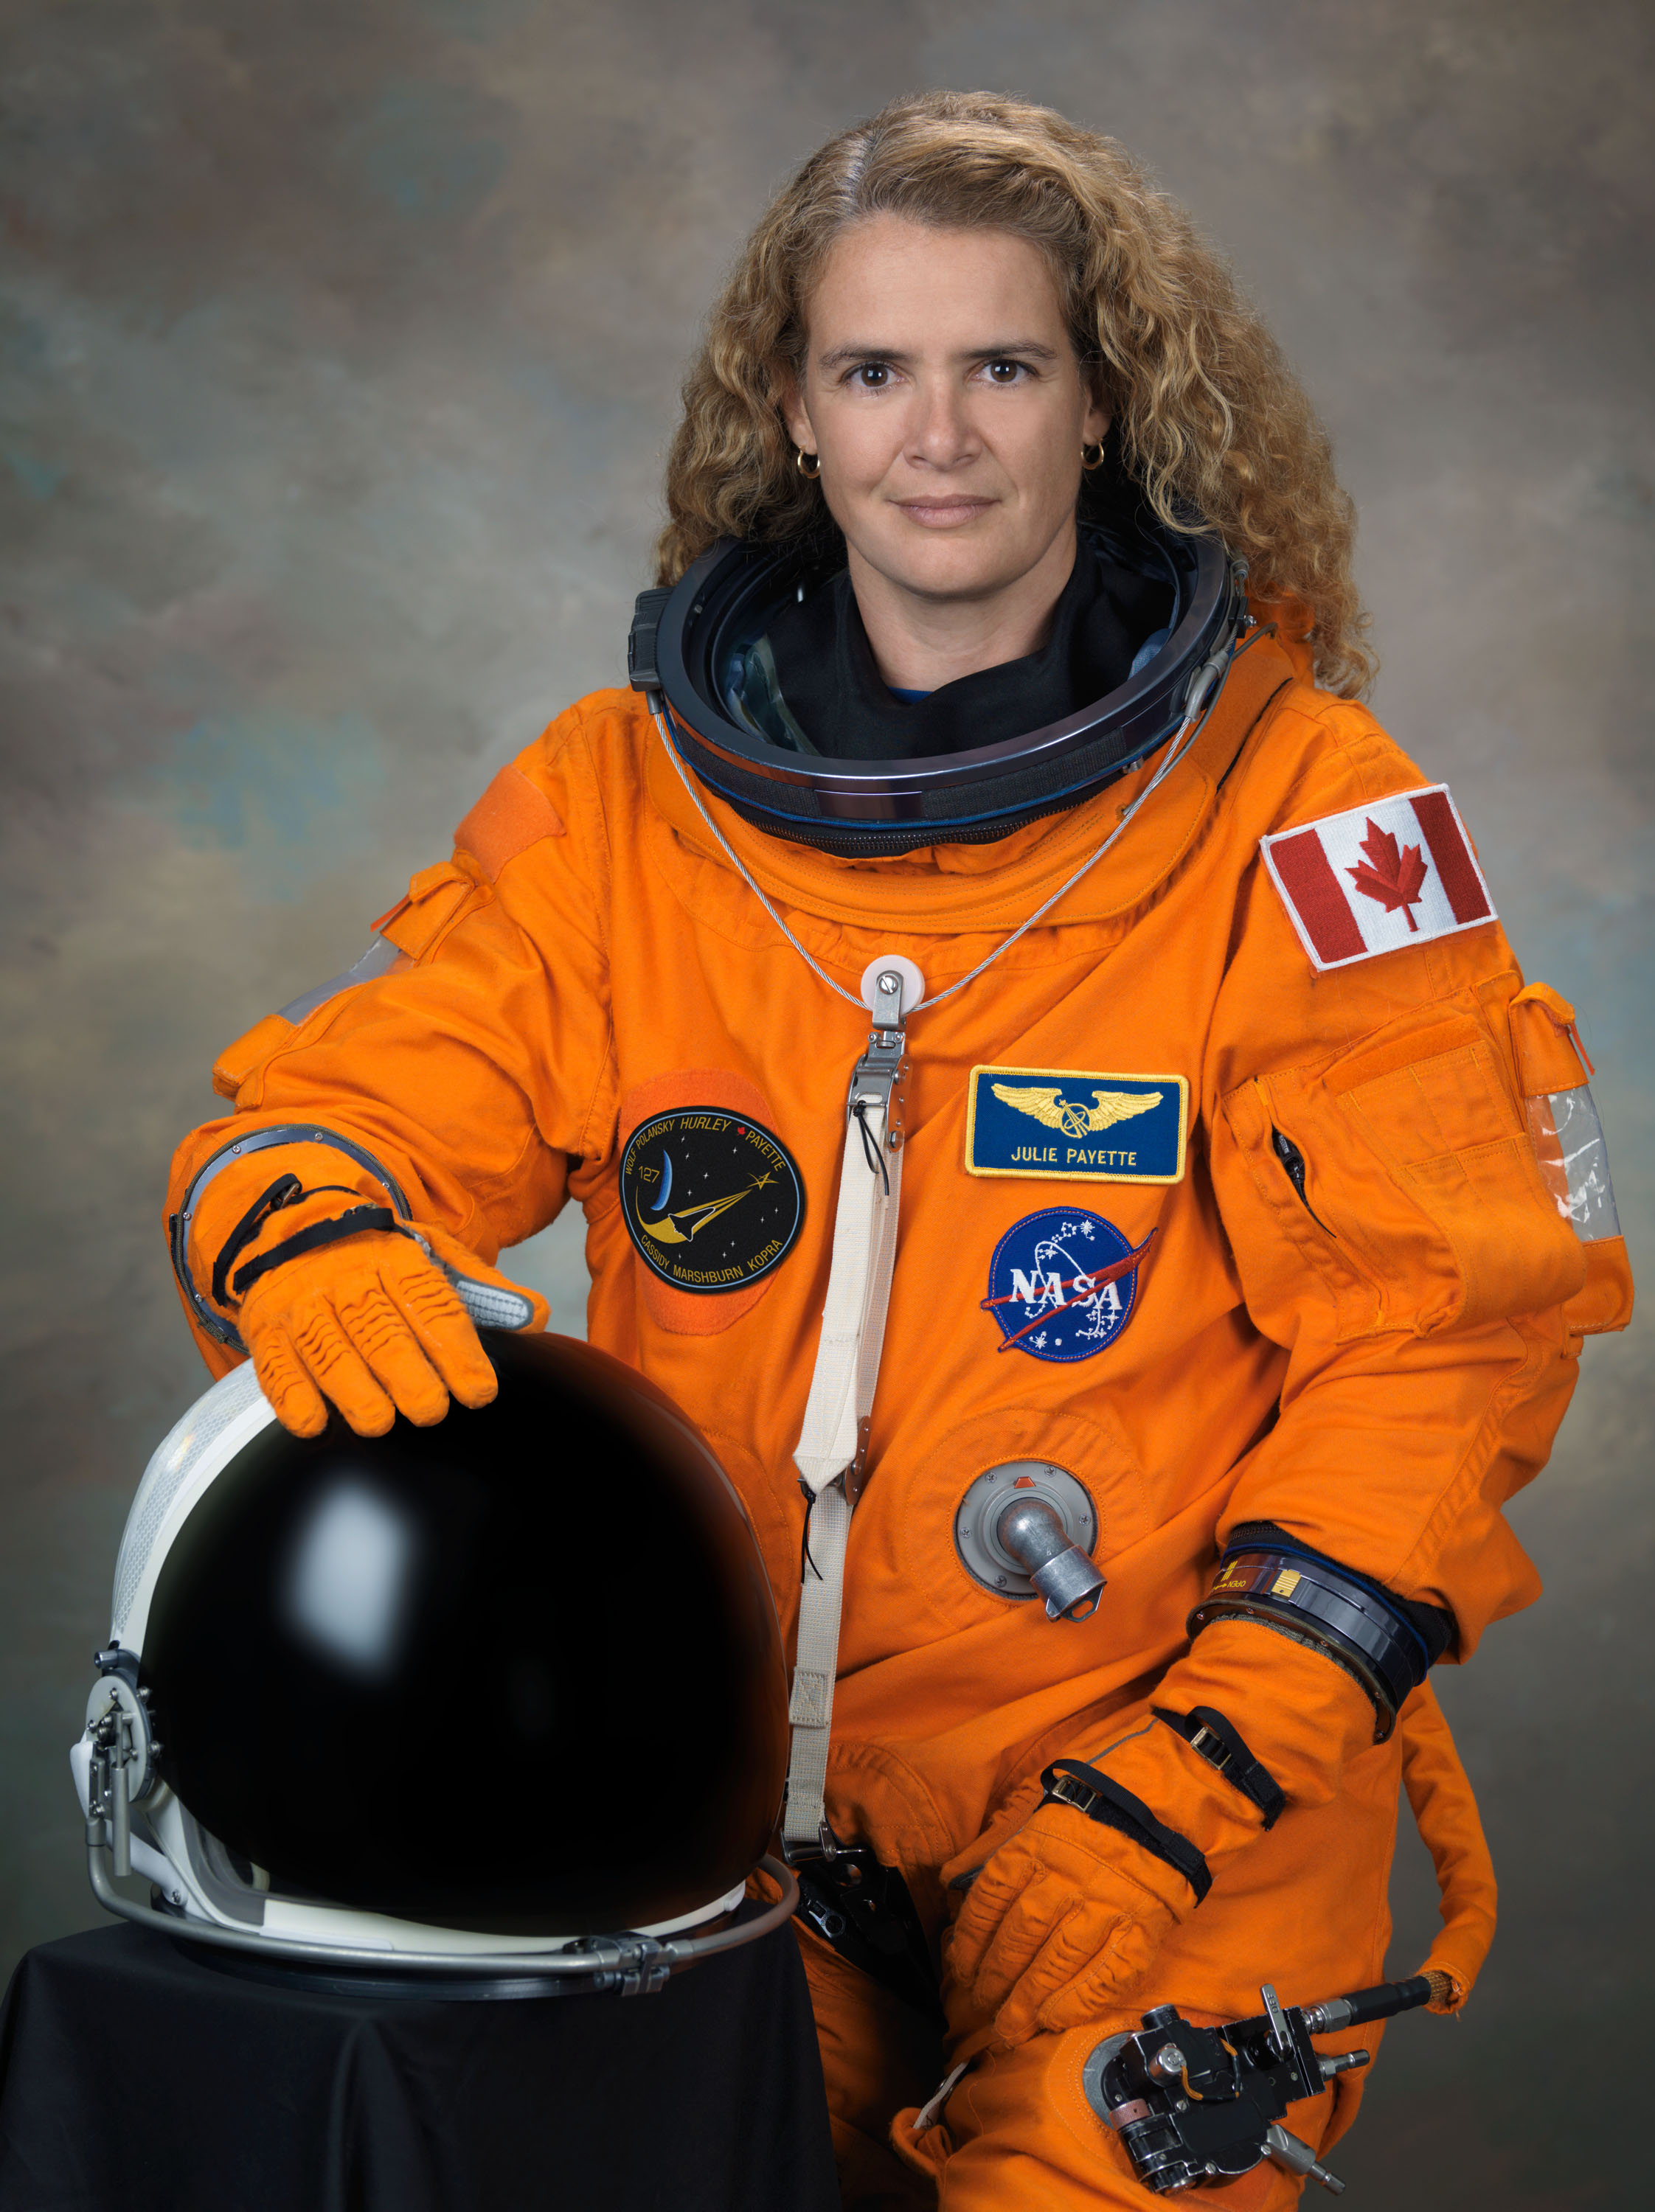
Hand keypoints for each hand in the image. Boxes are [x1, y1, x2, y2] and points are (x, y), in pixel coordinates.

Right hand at [236, 1211, 546, 1436]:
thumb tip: (536, 1317)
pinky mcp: (265, 1329)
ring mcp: (302, 1303)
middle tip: (430, 1411)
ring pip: (328, 1350)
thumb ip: (486, 1290)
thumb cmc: (378, 1257)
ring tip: (379, 1422)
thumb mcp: (434, 1256)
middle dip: (406, 1374)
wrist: (294, 1226)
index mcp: (397, 1258)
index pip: (433, 1306)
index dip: (457, 1352)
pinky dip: (291, 1396)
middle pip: (379, 1330)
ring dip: (352, 1390)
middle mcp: (347, 1278)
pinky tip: (313, 1423)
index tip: (479, 1391)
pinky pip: (275, 1365)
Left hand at [944, 1759, 1193, 2044]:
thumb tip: (949, 1881)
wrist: (1160, 1808)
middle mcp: (1068, 1877)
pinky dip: (1078, 2001)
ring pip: (1058, 1960)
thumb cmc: (1088, 1817)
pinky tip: (1054, 2019)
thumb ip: (991, 1849)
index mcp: (1036, 1846)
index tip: (961, 1969)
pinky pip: (1107, 1973)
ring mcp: (1107, 1904)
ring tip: (1010, 2028)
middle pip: (1021, 1936)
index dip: (971, 1941)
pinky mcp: (1141, 1927)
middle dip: (996, 1979)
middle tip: (982, 2008)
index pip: (991, 1901)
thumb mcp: (1032, 1817)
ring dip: (1029, 2000)